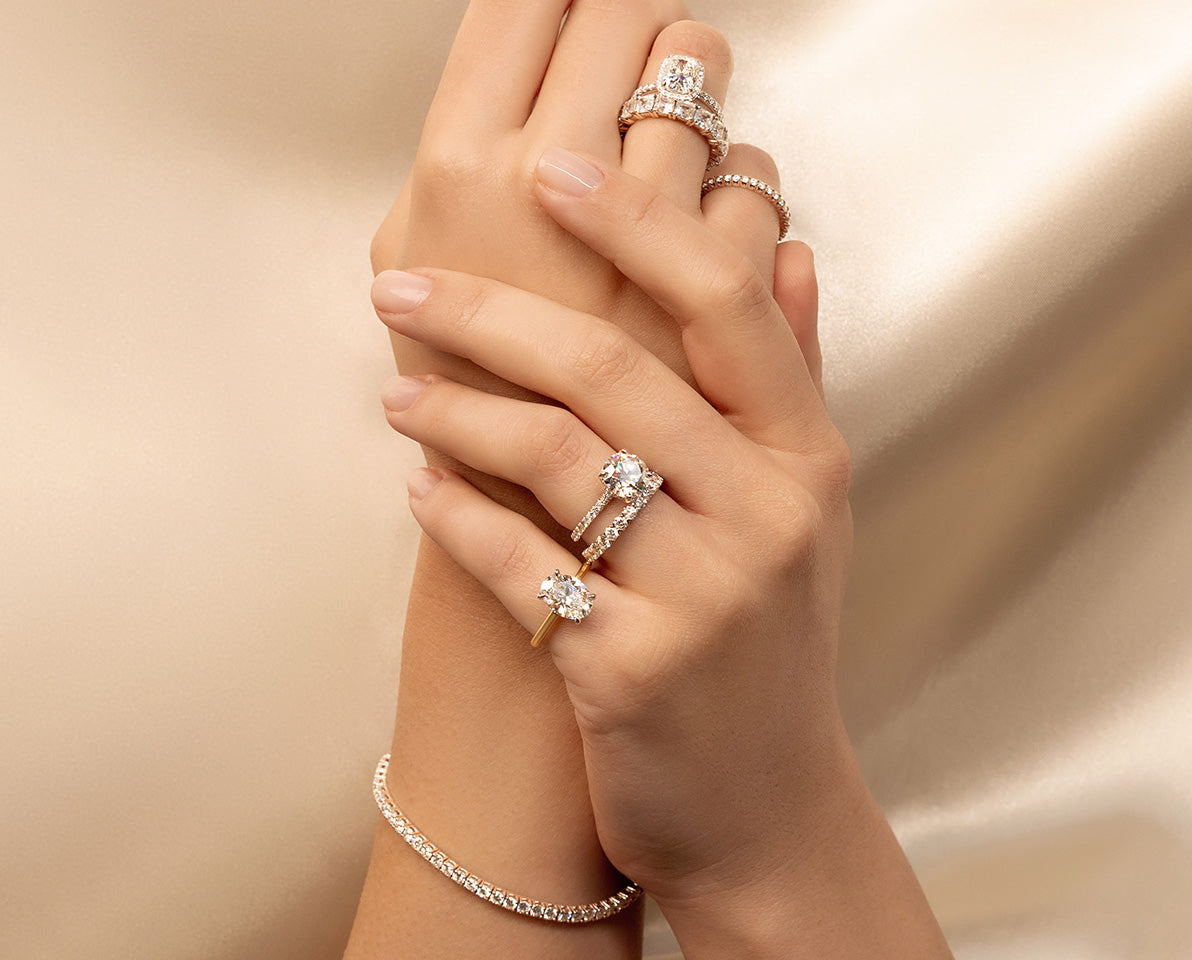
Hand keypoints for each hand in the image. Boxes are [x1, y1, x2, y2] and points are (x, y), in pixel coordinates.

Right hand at [370, 0, 820, 427]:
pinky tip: (718, 227)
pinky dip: (744, 192)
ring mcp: (639, 231)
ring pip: (700, 92)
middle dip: (638, 14)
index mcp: (454, 178)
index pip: (517, 3)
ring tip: (674, 137)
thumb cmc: (477, 414)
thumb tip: (519, 100)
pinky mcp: (717, 297)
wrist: (547, 538)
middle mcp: (539, 189)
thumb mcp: (427, 293)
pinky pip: (753, 190)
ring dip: (698, 96)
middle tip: (639, 36)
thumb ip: (451, 183)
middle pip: (621, 12)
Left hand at [372, 158, 850, 912]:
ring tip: (399, 398)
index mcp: (806, 458)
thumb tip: (785, 244)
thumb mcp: (805, 513)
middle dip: (489, 314)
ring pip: (556, 461)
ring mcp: (703, 601)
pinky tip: (420, 495)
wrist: (765, 813)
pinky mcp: (631, 676)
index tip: (550, 171)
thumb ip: (793, 376)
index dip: (636, 223)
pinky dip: (453, 521)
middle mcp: (767, 517)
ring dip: (457, 417)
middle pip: (613, 369)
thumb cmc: (767, 645)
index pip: (724, 304)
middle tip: (401, 287)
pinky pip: (518, 567)